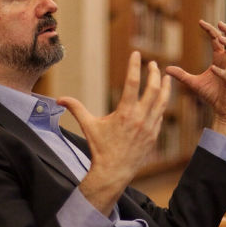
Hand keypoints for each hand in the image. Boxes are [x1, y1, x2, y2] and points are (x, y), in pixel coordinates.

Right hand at [58, 52, 170, 215]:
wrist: (113, 172)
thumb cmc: (100, 148)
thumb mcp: (88, 126)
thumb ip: (76, 109)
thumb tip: (59, 99)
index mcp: (125, 112)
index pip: (133, 83)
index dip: (135, 66)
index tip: (137, 54)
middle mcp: (141, 118)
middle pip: (153, 89)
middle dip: (154, 73)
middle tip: (152, 64)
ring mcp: (150, 127)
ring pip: (162, 102)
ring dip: (165, 87)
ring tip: (165, 77)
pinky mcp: (154, 135)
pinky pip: (160, 115)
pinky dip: (161, 105)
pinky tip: (160, 99)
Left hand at [166, 20, 225, 138]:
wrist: (223, 110)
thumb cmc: (212, 95)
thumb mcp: (194, 83)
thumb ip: (181, 75)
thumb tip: (166, 69)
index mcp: (220, 59)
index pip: (218, 40)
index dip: (211, 30)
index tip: (200, 22)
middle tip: (219, 23)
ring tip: (220, 38)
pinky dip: (221, 71)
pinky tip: (213, 69)